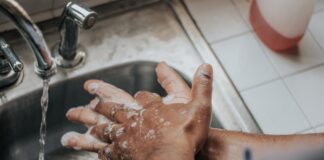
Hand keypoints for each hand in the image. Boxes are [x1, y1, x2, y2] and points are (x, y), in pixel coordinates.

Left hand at [62, 62, 212, 159]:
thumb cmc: (185, 138)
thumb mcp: (199, 107)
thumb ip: (202, 86)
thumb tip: (206, 67)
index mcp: (151, 109)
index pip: (142, 96)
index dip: (141, 94)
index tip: (139, 92)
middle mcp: (135, 120)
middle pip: (113, 106)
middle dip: (101, 97)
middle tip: (87, 90)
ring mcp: (125, 137)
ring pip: (101, 124)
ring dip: (86, 118)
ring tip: (72, 114)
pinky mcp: (120, 153)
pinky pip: (102, 147)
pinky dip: (93, 145)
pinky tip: (85, 144)